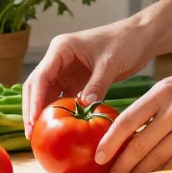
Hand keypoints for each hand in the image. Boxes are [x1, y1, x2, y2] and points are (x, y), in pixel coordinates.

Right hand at [23, 19, 151, 135]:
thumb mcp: (109, 64)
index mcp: (61, 48)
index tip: (33, 120)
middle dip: (32, 109)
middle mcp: (59, 59)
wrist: (140, 37)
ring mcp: (66, 70)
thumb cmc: (124, 41)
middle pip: (37, 86)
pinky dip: (60, 111)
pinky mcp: (76, 80)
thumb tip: (85, 107)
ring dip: (43, 112)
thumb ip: (96, 85)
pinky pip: (63, 98)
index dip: (34, 100)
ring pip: (47, 93)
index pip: (41, 76)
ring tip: (40, 134)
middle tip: (31, 134)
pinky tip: (59, 127)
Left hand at [94, 58, 171, 172]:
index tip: (99, 156)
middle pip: (140, 144)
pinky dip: (164, 171)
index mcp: (162, 91)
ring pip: (159, 156)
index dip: (110, 141)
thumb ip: (155, 104)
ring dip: (141, 171)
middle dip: (122, 164)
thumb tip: (131, 129)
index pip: (127, 120)